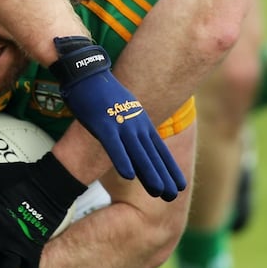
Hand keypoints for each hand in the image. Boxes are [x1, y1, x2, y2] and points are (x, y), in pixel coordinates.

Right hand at [50, 36, 186, 200]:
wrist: (87, 72)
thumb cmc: (102, 93)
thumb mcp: (122, 110)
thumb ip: (129, 125)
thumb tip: (134, 139)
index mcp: (140, 122)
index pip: (158, 149)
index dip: (169, 168)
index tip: (178, 185)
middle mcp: (135, 124)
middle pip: (152, 155)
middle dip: (163, 176)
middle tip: (172, 195)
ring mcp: (120, 123)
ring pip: (138, 153)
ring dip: (148, 173)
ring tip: (158, 192)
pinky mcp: (103, 123)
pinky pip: (114, 146)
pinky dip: (122, 160)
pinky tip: (129, 175)